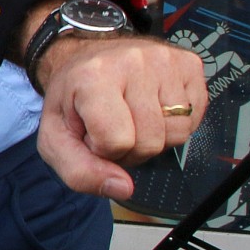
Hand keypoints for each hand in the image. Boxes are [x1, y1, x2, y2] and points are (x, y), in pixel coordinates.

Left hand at [34, 36, 205, 198]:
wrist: (86, 61)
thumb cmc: (72, 100)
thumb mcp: (56, 139)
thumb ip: (79, 171)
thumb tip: (122, 189)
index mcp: (93, 77)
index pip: (116, 141)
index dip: (103, 150)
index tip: (91, 132)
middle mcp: (134, 62)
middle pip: (150, 141)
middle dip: (130, 148)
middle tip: (112, 127)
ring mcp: (166, 60)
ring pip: (177, 133)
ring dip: (154, 138)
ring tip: (131, 118)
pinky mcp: (189, 64)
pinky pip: (194, 119)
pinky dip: (173, 125)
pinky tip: (152, 109)